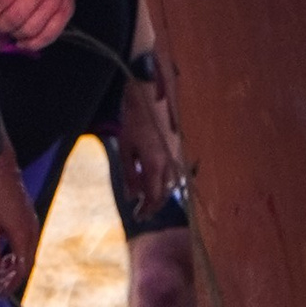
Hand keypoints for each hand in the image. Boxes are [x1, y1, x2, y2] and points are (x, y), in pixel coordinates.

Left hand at [0, 0, 74, 51]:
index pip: (0, 0)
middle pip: (14, 18)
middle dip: (0, 25)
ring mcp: (56, 0)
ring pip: (30, 29)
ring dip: (14, 34)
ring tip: (10, 27)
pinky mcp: (66, 11)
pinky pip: (49, 36)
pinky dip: (33, 44)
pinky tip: (23, 41)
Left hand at [0, 144, 40, 305]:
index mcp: (24, 235)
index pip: (21, 268)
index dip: (10, 283)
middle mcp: (32, 230)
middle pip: (26, 263)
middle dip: (12, 277)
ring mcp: (32, 223)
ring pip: (26, 253)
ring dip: (13, 265)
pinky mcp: (28, 217)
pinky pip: (25, 242)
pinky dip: (15, 253)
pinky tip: (2, 255)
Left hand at [106, 63, 183, 223]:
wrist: (151, 89)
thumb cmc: (134, 115)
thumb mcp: (125, 146)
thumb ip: (129, 173)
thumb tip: (132, 196)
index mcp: (155, 163)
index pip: (153, 196)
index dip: (146, 209)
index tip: (138, 217)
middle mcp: (170, 161)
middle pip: (165, 193)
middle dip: (154, 205)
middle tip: (142, 212)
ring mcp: (178, 153)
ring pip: (173, 183)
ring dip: (162, 193)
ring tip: (149, 198)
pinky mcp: (180, 145)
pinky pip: (177, 170)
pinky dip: (168, 180)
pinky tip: (160, 179)